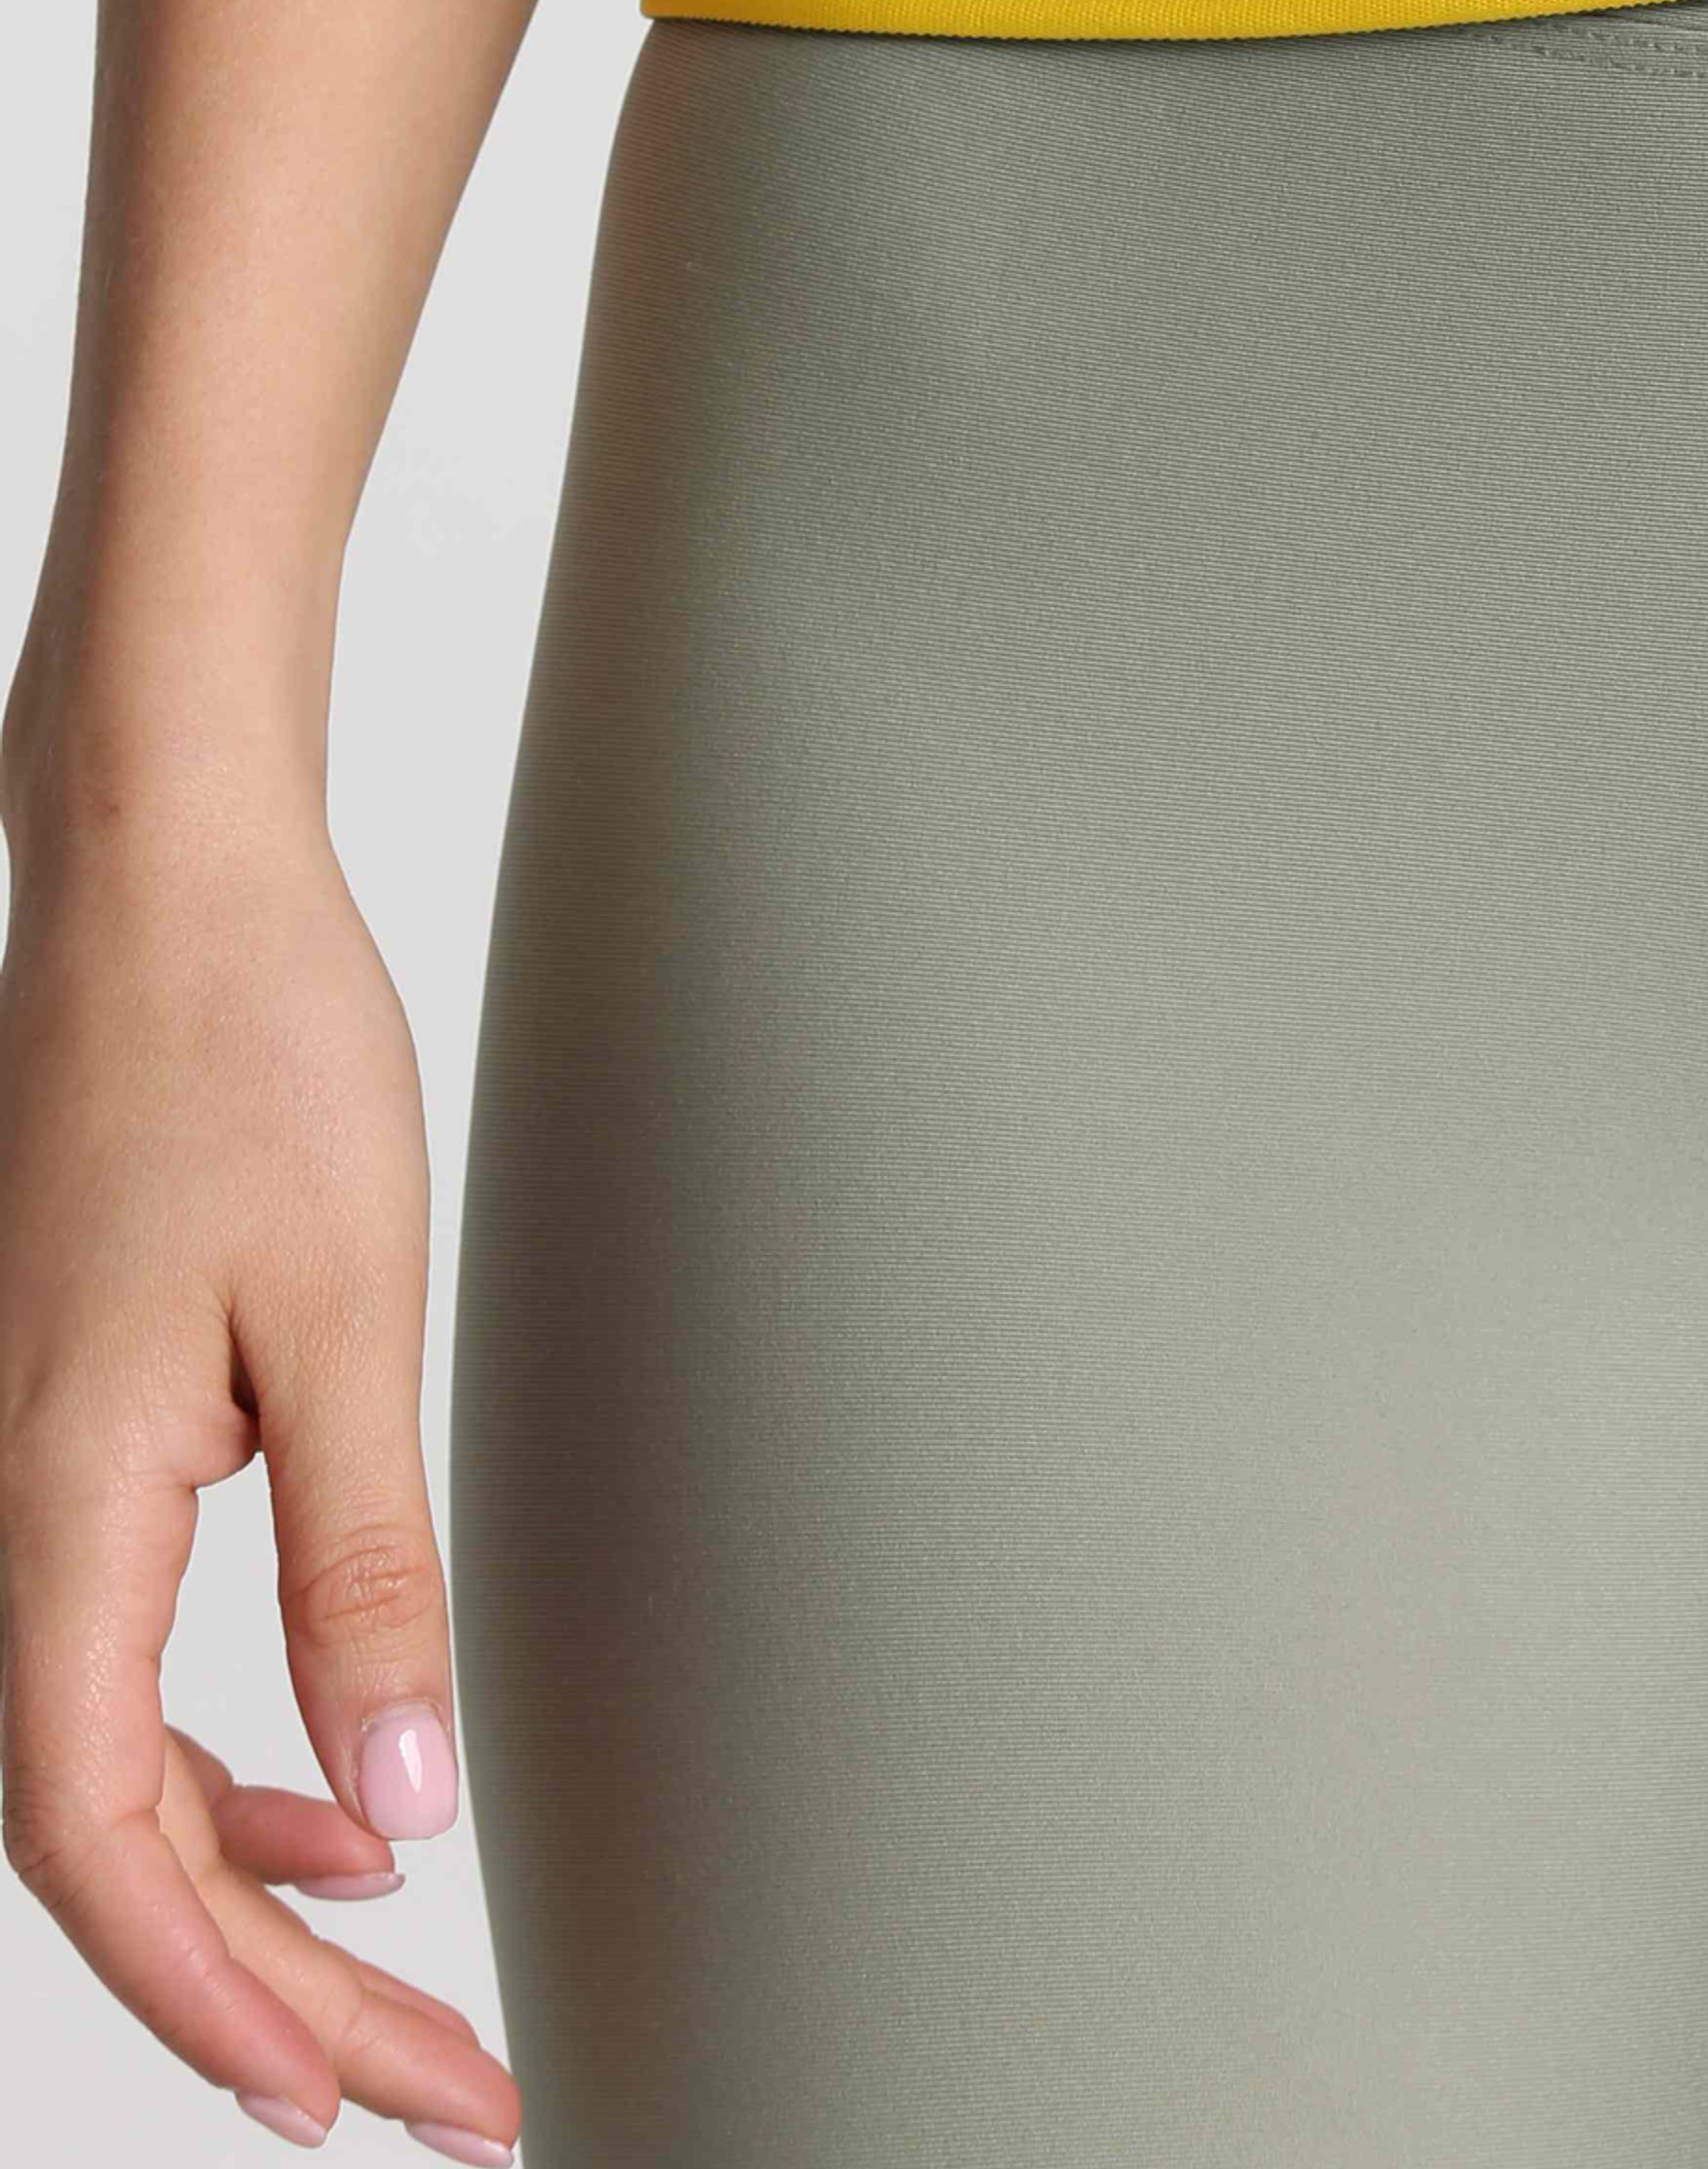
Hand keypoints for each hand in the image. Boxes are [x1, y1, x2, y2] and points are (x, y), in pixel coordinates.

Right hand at [0, 781, 523, 2148]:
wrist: (167, 883)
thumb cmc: (247, 1047)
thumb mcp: (348, 1308)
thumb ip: (366, 1566)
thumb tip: (405, 1807)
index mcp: (60, 1508)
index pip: (105, 1837)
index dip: (219, 1993)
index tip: (347, 2101)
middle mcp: (16, 1522)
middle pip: (118, 1841)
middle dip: (276, 1998)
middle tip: (442, 2103)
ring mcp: (35, 1491)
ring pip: (116, 1776)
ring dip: (260, 1901)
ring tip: (404, 2006)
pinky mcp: (77, 1451)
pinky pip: (123, 1677)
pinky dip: (233, 1773)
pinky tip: (337, 1805)